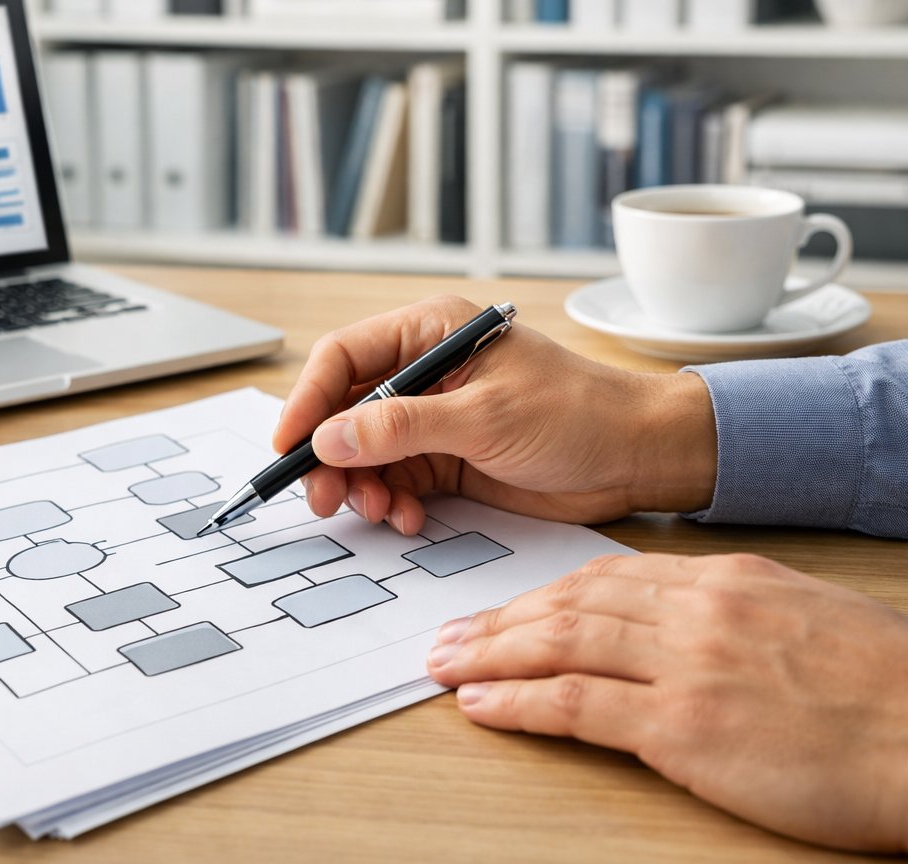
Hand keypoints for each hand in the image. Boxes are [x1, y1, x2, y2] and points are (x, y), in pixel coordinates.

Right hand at [273, 296, 717, 532]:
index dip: (308, 400)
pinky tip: (409, 518)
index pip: (344, 358)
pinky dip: (392, 503)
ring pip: (364, 452)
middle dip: (330, 456)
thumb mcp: (486, 417)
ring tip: (379, 512)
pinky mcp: (446, 458)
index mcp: (430, 332)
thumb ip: (403, 427)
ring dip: (361, 486)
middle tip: (325, 499)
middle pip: (344, 410)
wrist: (639, 457)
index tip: (289, 446)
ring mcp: (433, 417)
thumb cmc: (579, 414)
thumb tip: (329, 438)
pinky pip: (394, 481)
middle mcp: (424, 370)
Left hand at [425, 553, 907, 852]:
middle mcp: (696, 611)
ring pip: (559, 643)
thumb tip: (672, 621)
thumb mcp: (804, 618)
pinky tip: (482, 705)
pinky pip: (576, 704)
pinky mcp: (685, 727)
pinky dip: (519, 702)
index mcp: (725, 581)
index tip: (501, 612)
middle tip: (447, 635)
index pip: (604, 578)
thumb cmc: (888, 690)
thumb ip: (731, 612)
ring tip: (443, 665)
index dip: (539, 596)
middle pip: (568, 604)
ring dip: (488, 654)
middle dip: (497, 621)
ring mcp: (688, 666)